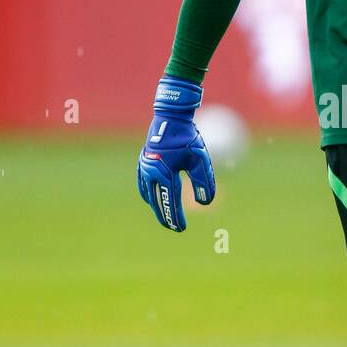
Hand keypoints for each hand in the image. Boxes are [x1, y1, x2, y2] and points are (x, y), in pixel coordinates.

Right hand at [137, 76, 215, 230]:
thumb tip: (204, 202)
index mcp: (164, 172)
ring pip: (149, 194)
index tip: (181, 228)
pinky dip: (148, 195)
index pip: (170, 200)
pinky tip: (152, 200)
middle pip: (157, 201)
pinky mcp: (142, 163)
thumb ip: (204, 181)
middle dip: (165, 216)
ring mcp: (144, 167)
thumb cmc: (187, 138)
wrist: (170, 118)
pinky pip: (143, 184)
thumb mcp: (200, 159)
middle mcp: (151, 172)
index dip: (176, 216)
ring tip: (164, 217)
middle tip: (173, 228)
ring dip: (156, 206)